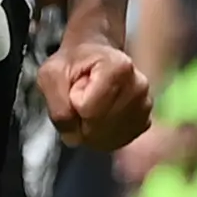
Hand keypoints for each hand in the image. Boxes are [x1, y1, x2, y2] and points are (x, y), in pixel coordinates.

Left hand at [39, 37, 150, 154]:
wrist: (94, 56)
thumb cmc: (72, 62)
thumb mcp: (51, 75)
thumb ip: (57, 106)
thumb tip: (74, 138)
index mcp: (119, 67)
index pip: (86, 109)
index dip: (73, 101)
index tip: (77, 85)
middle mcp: (139, 87)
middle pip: (98, 126)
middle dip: (81, 118)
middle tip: (82, 96)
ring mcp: (145, 106)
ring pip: (106, 137)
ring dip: (91, 126)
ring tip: (93, 102)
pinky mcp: (145, 122)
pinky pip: (116, 141)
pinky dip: (103, 134)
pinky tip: (102, 114)